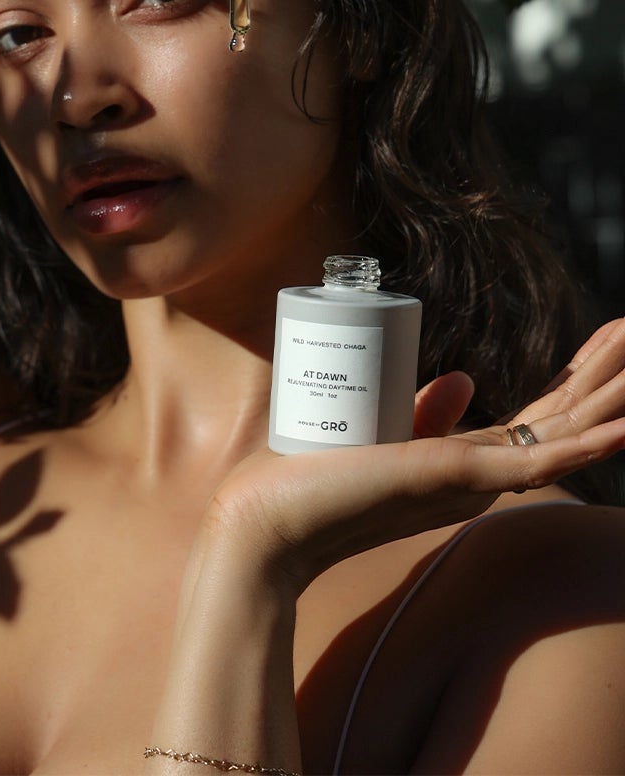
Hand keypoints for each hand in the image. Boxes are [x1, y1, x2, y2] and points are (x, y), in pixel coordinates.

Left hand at [205, 318, 624, 591]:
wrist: (269, 523)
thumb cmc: (314, 485)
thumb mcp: (383, 431)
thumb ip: (422, 409)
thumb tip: (464, 376)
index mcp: (470, 461)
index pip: (545, 412)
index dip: (581, 373)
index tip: (610, 335)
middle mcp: (483, 473)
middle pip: (563, 413)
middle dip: (604, 370)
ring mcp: (476, 479)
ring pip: (565, 429)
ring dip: (611, 393)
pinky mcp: (458, 480)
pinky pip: (539, 462)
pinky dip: (587, 447)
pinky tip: (624, 428)